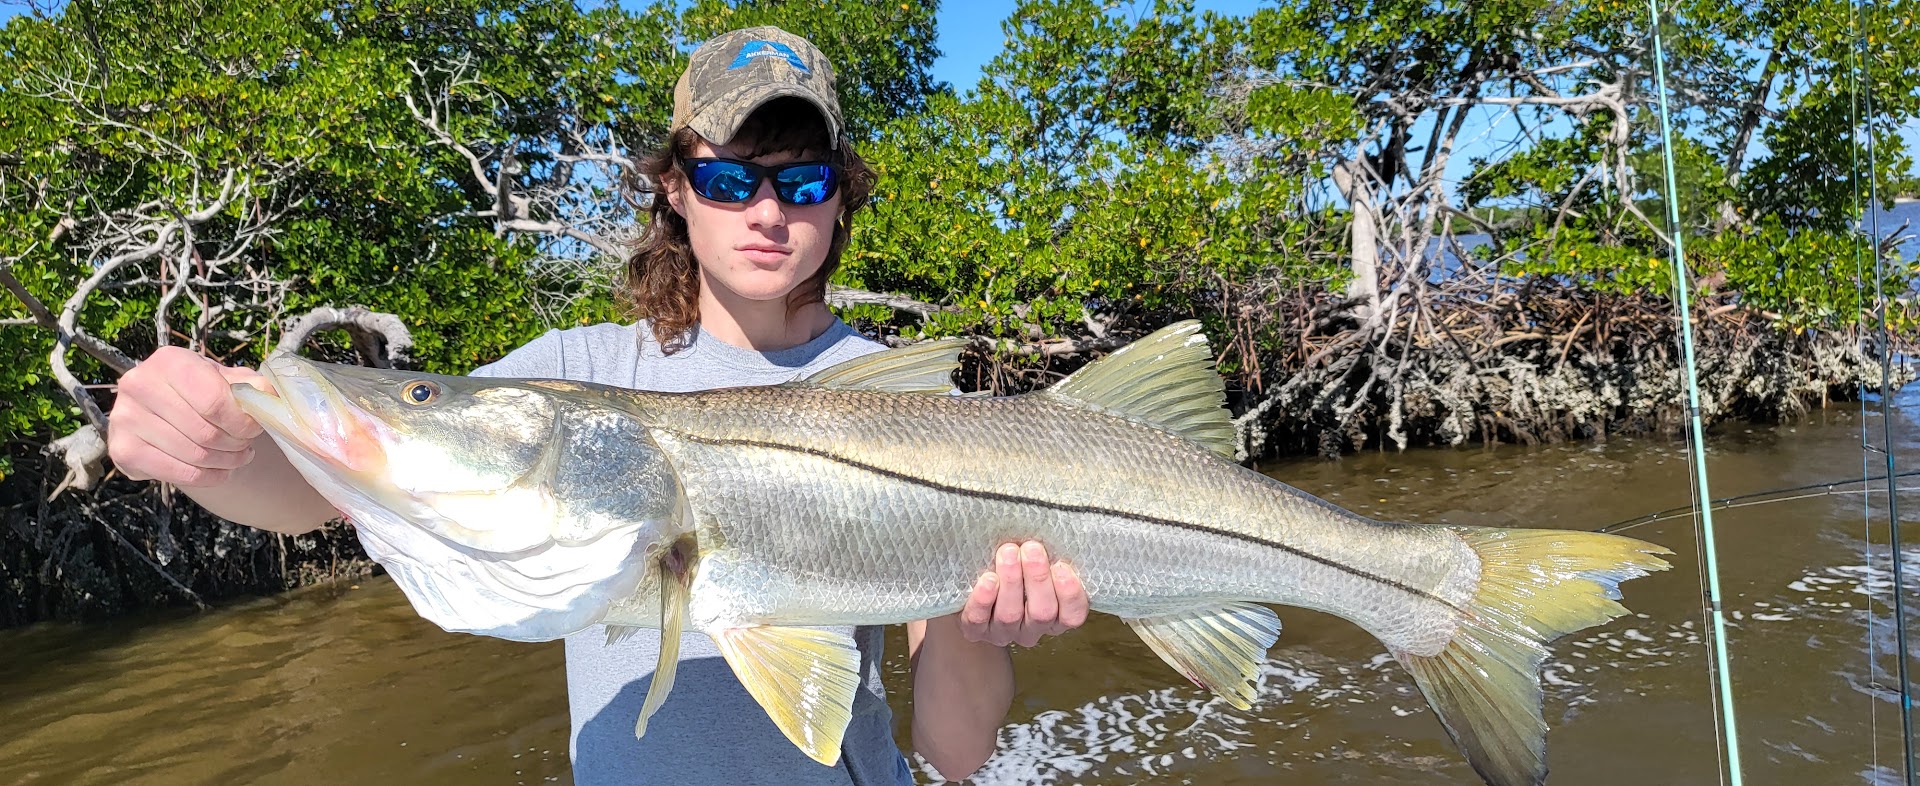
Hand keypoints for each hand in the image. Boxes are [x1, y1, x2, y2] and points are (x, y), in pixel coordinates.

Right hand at [107, 346, 269, 486]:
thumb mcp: (229, 381)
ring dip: (226, 462)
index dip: (243, 422)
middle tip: (246, 445)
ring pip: (194, 455)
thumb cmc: (204, 393)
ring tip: (237, 456)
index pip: (215, 401)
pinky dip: (209, 477)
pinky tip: (220, 470)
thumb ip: (251, 386)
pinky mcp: (122, 450)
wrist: (168, 413)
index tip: (254, 428)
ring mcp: (125, 418)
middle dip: (236, 444)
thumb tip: (266, 394)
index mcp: (169, 361)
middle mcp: (139, 384)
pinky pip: (179, 473)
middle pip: (205, 432)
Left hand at [959, 541, 1088, 647]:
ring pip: (1010, 615)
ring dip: (1011, 581)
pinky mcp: (976, 631)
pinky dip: (984, 600)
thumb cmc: (1016, 568)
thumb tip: (1050, 528)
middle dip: (1038, 579)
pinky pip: (979, 620)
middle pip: (1042, 613)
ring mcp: (1003, 632)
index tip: (1062, 566)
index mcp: (1055, 616)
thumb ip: (1047, 556)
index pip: (1072, 615)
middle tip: (1032, 548)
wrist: (973, 592)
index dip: (1070, 594)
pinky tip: (988, 580)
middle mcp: (1031, 628)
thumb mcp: (1035, 563)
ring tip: (1008, 553)